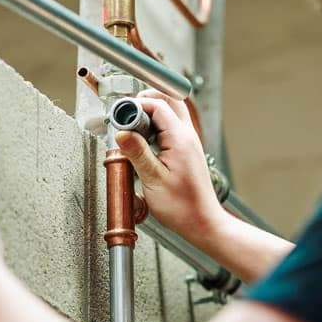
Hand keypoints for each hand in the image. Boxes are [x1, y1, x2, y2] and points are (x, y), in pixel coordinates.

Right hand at [114, 89, 224, 241]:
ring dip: (152, 111)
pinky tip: (145, 140)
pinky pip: (172, 126)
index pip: (157, 105)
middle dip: (145, 100)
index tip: (120, 116)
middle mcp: (188, 136)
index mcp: (180, 139)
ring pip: (171, 111)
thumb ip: (137, 152)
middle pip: (168, 99)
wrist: (202, 222)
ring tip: (134, 127)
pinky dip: (157, 125)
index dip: (135, 105)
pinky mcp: (186, 150)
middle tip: (127, 115)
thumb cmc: (183, 207)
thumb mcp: (153, 179)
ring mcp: (189, 142)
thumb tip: (121, 133)